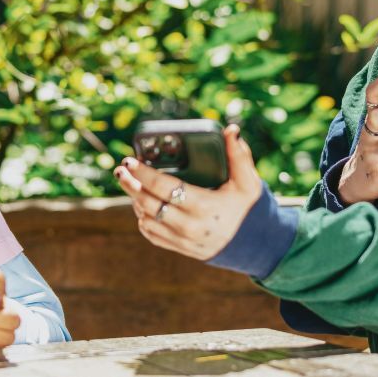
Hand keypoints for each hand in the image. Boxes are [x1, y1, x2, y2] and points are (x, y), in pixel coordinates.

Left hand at [113, 124, 261, 259]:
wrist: (256, 244)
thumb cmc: (249, 208)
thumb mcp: (248, 181)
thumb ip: (239, 155)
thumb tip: (230, 130)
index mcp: (204, 206)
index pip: (164, 188)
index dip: (143, 173)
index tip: (130, 161)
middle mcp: (189, 226)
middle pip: (148, 204)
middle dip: (130, 185)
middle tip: (121, 170)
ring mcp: (183, 240)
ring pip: (146, 219)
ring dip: (134, 200)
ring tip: (130, 183)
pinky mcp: (180, 248)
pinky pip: (152, 234)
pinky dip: (142, 218)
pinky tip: (140, 204)